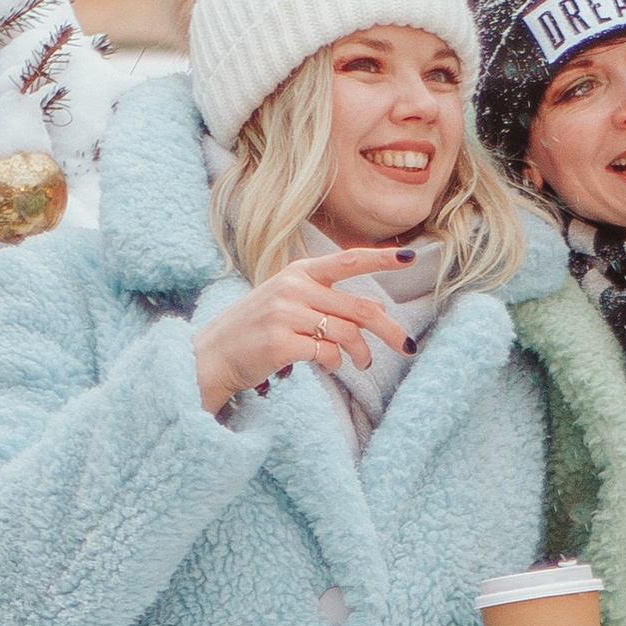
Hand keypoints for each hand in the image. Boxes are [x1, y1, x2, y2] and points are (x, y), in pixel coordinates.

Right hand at [194, 246, 418, 412]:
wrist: (213, 355)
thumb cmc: (257, 330)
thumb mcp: (293, 306)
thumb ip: (332, 304)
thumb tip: (378, 308)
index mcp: (299, 273)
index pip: (348, 261)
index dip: (382, 260)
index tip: (412, 258)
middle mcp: (293, 288)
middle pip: (358, 307)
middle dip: (388, 329)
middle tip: (408, 346)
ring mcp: (285, 314)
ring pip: (346, 333)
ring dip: (361, 354)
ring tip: (363, 364)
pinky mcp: (280, 343)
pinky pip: (327, 354)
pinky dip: (336, 363)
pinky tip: (332, 366)